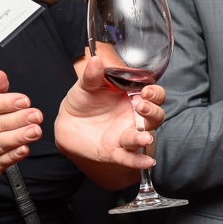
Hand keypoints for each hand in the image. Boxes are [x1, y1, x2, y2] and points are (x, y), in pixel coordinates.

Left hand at [54, 56, 162, 170]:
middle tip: (142, 105)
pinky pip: (130, 157)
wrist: (67, 123)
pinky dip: (139, 161)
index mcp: (132, 96)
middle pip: (155, 114)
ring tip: (145, 138)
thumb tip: (96, 60)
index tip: (147, 90)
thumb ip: (92, 75)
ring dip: (145, 136)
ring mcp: (127, 134)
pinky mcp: (116, 150)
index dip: (154, 93)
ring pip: (144, 135)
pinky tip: (147, 163)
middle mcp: (134, 116)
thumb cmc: (83, 100)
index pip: (153, 94)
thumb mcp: (86, 85)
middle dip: (153, 110)